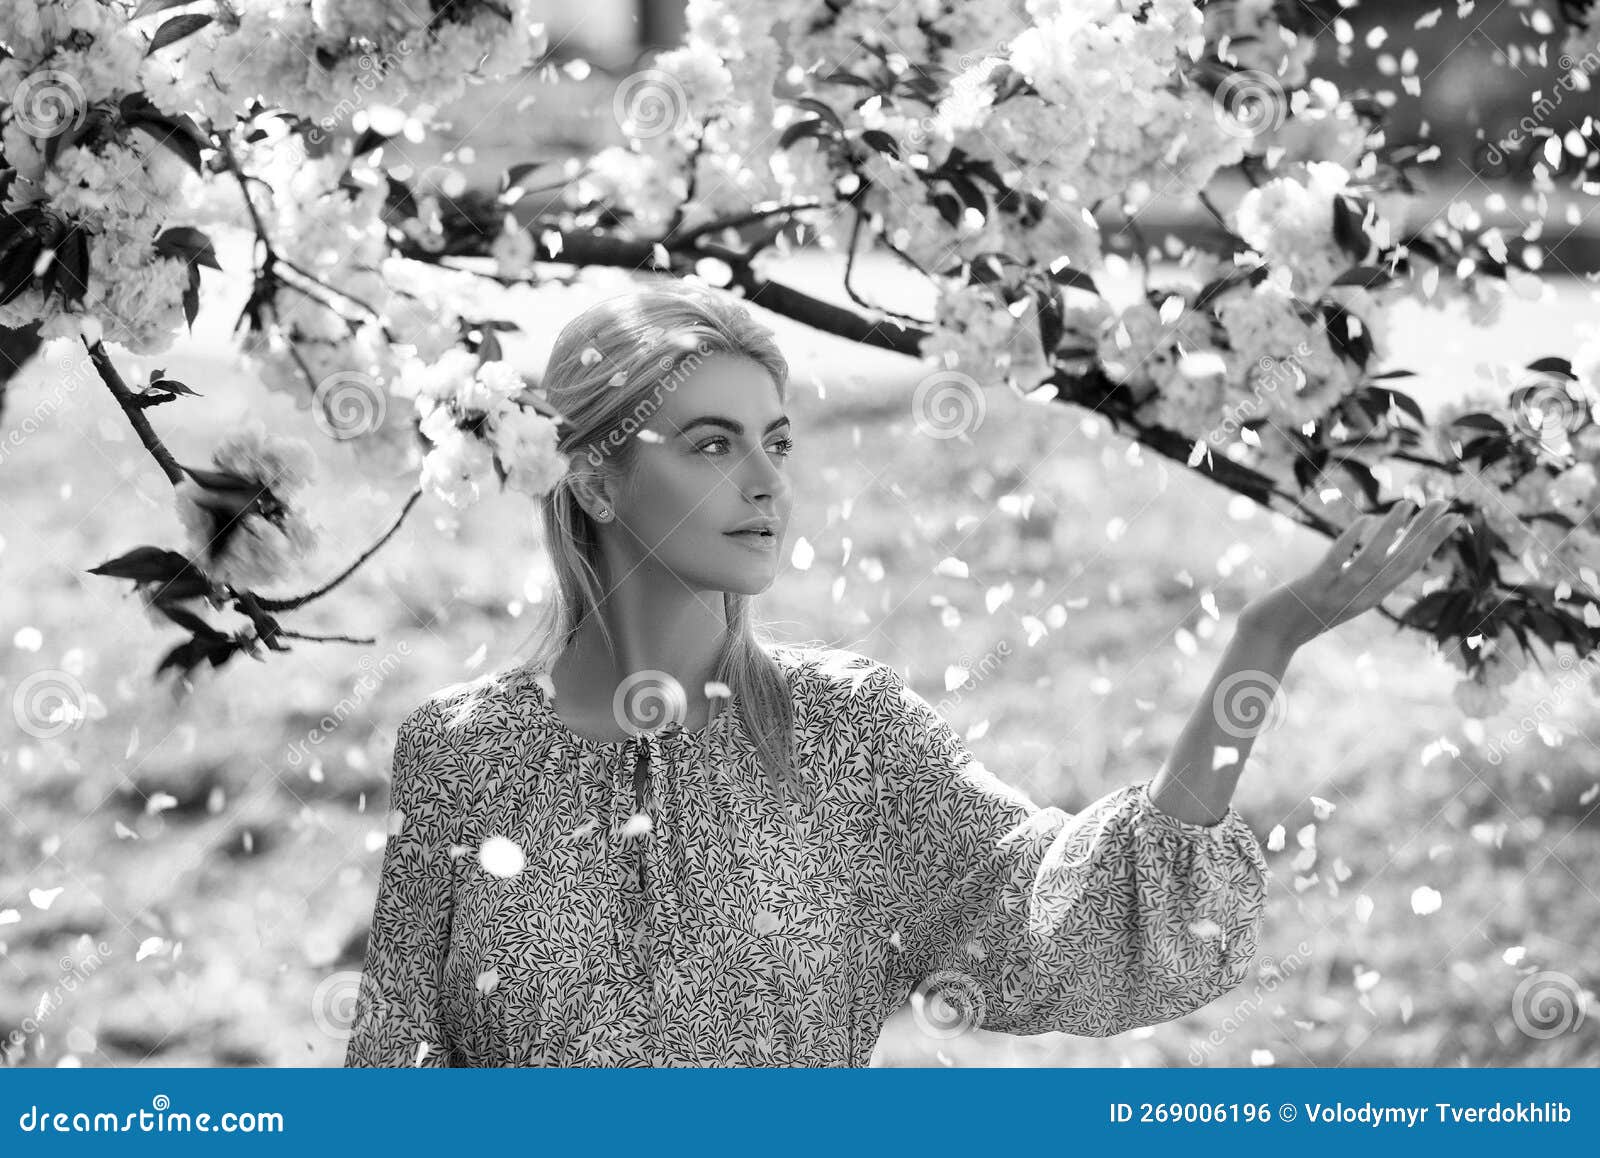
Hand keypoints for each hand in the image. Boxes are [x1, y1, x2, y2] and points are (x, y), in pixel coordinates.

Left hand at [1244, 499, 1466, 648]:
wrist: (1269, 638)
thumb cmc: (1302, 613)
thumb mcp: (1341, 595)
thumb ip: (1361, 576)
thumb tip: (1379, 549)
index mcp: (1372, 595)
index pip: (1410, 565)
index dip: (1434, 541)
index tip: (1455, 517)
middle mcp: (1362, 597)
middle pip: (1402, 562)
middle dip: (1426, 532)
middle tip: (1448, 503)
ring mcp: (1338, 593)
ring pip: (1373, 561)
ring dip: (1392, 532)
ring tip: (1408, 502)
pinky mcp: (1312, 589)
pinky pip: (1335, 562)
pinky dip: (1350, 541)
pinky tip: (1364, 519)